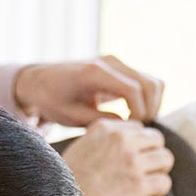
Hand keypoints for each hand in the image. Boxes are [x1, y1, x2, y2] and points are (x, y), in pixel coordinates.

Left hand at [14, 55, 163, 124]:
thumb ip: (100, 121)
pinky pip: (147, 82)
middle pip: (151, 84)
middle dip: (150, 111)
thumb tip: (128, 126)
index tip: (133, 132)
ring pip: (154, 82)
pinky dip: (148, 100)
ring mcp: (118, 63)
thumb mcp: (71, 116)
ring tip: (138, 125)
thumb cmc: (52, 99)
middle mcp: (111, 62)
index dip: (140, 114)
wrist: (41, 80)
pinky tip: (135, 116)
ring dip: (153, 105)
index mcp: (96, 72)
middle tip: (138, 131)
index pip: (134, 91)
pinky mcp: (121, 68)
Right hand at [60, 118, 175, 195]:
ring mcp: (131, 161)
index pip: (139, 128)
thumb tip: (126, 143)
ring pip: (166, 159)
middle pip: (157, 140)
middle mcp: (121, 140)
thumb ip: (103, 139)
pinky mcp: (138, 185)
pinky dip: (157, 193)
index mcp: (105, 128)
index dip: (138, 146)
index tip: (127, 162)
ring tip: (144, 187)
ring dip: (158, 173)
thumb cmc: (66, 183)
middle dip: (152, 157)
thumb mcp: (81, 147)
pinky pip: (164, 183)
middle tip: (140, 174)